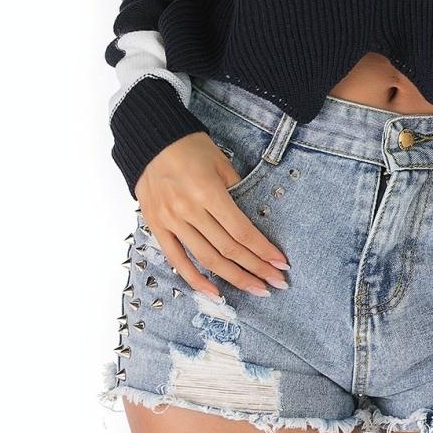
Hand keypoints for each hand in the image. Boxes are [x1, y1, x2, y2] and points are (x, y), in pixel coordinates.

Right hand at [134, 132, 290, 298]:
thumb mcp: (221, 162)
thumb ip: (237, 190)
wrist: (151, 140)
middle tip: (276, 283)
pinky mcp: (157, 227)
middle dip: (256, 269)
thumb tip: (253, 219)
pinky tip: (215, 292)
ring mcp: (171, 221)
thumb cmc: (190, 146)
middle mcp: (189, 210)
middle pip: (228, 249)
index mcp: (208, 192)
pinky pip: (177, 259)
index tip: (281, 264)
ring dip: (233, 278)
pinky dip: (195, 279)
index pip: (241, 231)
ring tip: (255, 289)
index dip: (263, 250)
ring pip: (206, 259)